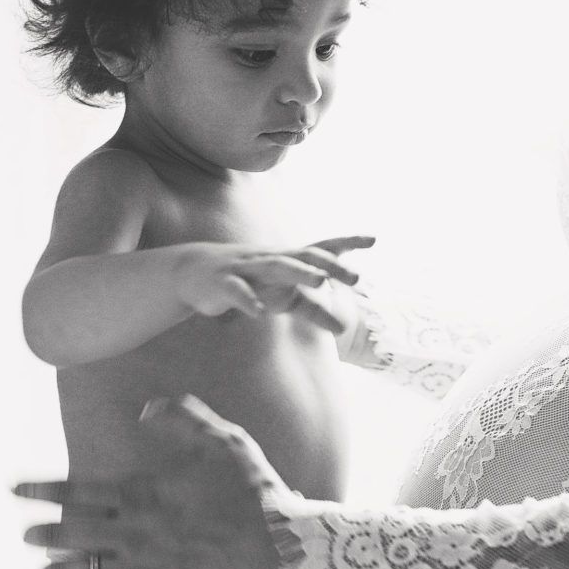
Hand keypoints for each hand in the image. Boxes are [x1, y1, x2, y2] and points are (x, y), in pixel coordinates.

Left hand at [16, 397, 312, 568]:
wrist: (288, 554)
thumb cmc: (260, 496)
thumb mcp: (227, 442)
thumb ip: (183, 420)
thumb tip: (145, 410)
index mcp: (144, 493)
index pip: (76, 490)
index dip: (41, 492)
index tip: (15, 492)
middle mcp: (134, 533)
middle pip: (68, 534)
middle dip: (41, 534)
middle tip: (28, 536)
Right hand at [173, 233, 372, 337]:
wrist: (194, 272)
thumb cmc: (249, 280)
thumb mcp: (284, 297)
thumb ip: (314, 309)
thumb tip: (344, 328)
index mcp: (288, 260)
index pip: (321, 248)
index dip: (347, 243)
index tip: (374, 240)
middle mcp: (272, 259)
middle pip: (304, 257)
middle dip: (331, 265)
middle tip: (357, 277)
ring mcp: (247, 268)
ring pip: (275, 266)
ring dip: (298, 272)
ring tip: (320, 280)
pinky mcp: (223, 283)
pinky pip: (237, 290)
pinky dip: (248, 299)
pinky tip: (259, 311)